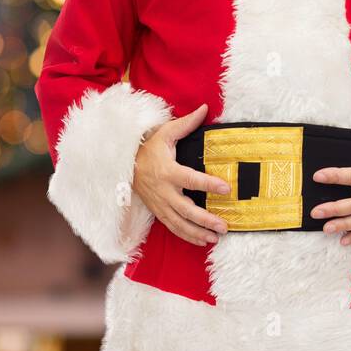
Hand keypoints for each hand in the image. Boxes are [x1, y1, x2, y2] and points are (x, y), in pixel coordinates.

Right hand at [132, 104, 230, 246]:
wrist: (124, 164)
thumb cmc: (148, 148)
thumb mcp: (165, 133)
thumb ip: (187, 124)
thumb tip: (205, 109)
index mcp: (168, 171)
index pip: (192, 179)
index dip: (209, 184)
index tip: (226, 188)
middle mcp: (164, 191)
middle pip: (187, 210)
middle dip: (206, 220)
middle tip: (224, 226)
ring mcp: (160, 204)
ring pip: (180, 223)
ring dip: (198, 233)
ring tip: (216, 237)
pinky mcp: (158, 212)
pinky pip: (173, 227)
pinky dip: (187, 236)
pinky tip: (202, 241)